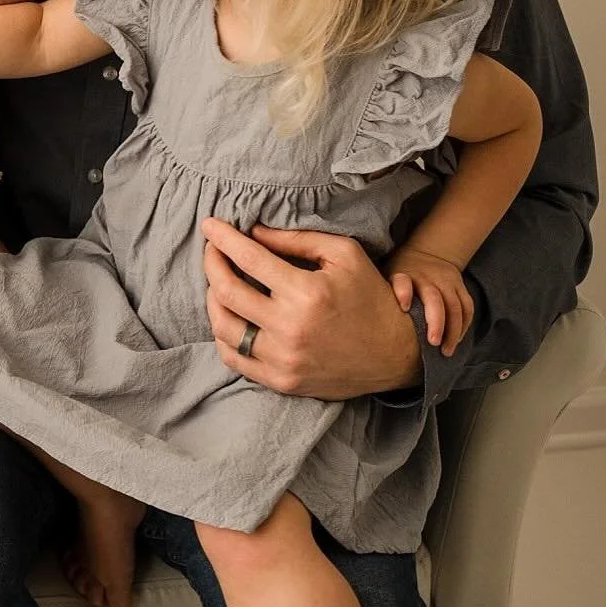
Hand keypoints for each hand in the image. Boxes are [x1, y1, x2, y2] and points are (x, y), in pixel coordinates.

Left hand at [201, 218, 422, 400]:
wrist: (396, 355)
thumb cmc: (370, 297)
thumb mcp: (344, 255)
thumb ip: (296, 240)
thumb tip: (252, 232)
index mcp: (306, 292)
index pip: (248, 257)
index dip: (222, 237)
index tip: (209, 224)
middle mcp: (290, 328)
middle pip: (225, 290)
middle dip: (211, 262)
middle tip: (212, 249)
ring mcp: (283, 360)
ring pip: (222, 325)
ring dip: (212, 297)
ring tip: (219, 281)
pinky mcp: (281, 381)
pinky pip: (233, 358)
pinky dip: (222, 333)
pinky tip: (229, 315)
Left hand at [387, 245, 472, 355]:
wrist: (428, 253)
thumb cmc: (402, 272)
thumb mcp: (389, 275)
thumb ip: (385, 293)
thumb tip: (368, 322)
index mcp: (404, 274)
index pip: (402, 281)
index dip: (403, 292)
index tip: (403, 307)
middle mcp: (426, 277)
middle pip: (434, 298)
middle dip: (436, 322)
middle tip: (432, 343)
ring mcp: (445, 281)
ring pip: (454, 306)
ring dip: (453, 330)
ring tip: (446, 351)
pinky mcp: (460, 286)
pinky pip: (467, 307)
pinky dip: (464, 325)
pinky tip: (457, 340)